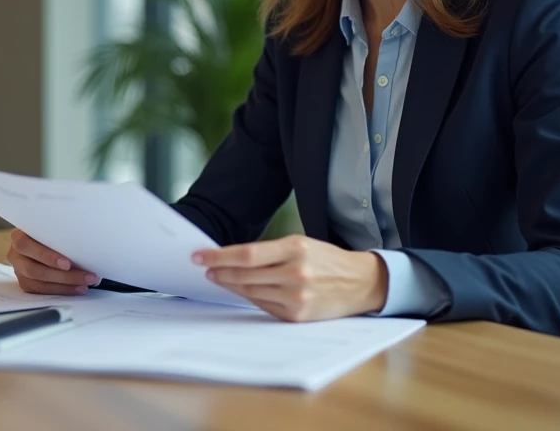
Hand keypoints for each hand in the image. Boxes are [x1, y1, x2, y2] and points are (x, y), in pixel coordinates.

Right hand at [6, 229, 99, 294]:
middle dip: (62, 275)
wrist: (42, 238)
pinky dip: (62, 290)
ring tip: (85, 283)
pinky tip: (77, 288)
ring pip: (39, 283)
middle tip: (84, 276)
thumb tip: (85, 242)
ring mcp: (19, 270)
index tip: (67, 263)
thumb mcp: (52, 227)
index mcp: (19, 236)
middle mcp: (15, 254)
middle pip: (34, 269)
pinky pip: (42, 291)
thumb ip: (59, 233)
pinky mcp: (25, 283)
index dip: (46, 256)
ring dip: (66, 285)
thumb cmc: (50, 231)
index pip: (26, 246)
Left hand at [193, 235, 387, 321]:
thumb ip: (271, 252)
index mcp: (296, 248)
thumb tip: (233, 258)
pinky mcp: (297, 315)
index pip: (247, 254)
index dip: (219, 256)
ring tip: (218, 277)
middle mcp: (295, 273)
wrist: (360, 283)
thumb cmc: (327, 260)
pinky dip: (249, 297)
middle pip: (245, 274)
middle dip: (219, 271)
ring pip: (250, 291)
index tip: (200, 255)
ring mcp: (296, 296)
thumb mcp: (302, 245)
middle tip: (204, 267)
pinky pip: (263, 305)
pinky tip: (240, 290)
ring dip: (230, 285)